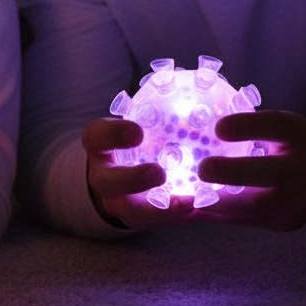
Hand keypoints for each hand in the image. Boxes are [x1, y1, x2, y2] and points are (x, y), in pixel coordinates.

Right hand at [83, 117, 198, 228]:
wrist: (117, 178)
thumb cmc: (134, 139)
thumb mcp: (136, 122)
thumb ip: (158, 109)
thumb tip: (207, 81)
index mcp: (100, 145)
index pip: (98, 136)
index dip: (114, 134)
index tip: (138, 131)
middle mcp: (103, 176)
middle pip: (109, 181)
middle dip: (132, 179)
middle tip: (159, 173)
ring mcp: (118, 202)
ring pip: (132, 211)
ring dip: (160, 209)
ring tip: (191, 204)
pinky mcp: (137, 221)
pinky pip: (158, 223)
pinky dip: (180, 216)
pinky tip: (205, 208)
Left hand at [196, 110, 305, 233]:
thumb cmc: (290, 145)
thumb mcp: (280, 126)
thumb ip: (249, 124)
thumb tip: (198, 116)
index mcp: (297, 135)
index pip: (275, 127)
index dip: (248, 126)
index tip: (218, 128)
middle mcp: (301, 169)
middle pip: (269, 173)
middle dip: (234, 173)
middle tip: (202, 169)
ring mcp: (293, 202)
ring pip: (252, 207)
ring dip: (214, 202)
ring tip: (180, 198)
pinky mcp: (279, 223)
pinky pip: (241, 220)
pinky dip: (211, 213)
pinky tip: (184, 209)